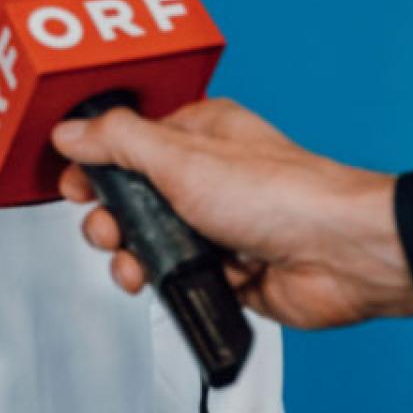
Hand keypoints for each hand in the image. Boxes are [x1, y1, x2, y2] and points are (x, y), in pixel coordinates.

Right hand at [51, 98, 412, 329]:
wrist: (339, 256)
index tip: (73, 184)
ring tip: (133, 263)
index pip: (131, 140)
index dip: (97, 163)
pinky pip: (179, 276)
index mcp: (201, 133)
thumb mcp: (182, 159)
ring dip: (134, 254)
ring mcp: (219, 223)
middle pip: (136, 195)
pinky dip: (169, 281)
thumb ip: (120, 144)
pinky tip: (170, 281)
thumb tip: (72, 130)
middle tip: (107, 228)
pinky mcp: (230, 268)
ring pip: (154, 240)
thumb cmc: (283, 195)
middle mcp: (210, 174)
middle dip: (112, 216)